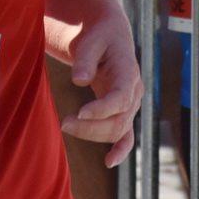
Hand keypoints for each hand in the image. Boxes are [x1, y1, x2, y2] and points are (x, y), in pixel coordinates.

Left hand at [58, 15, 141, 165]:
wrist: (110, 36)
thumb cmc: (99, 37)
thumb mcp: (92, 40)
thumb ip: (85, 59)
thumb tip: (79, 79)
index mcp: (129, 72)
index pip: (120, 99)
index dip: (101, 110)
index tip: (79, 113)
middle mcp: (134, 92)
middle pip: (118, 120)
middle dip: (91, 127)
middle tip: (64, 123)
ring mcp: (130, 104)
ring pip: (118, 130)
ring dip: (93, 134)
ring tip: (66, 125)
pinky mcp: (123, 112)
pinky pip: (126, 136)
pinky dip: (120, 149)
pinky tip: (108, 162)